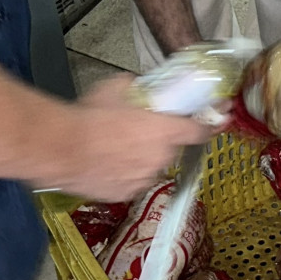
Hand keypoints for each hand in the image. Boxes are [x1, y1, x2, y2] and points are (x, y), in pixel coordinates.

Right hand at [62, 75, 219, 201]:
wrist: (61, 148)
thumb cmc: (90, 115)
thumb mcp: (118, 86)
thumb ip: (139, 88)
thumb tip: (141, 87)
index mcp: (166, 130)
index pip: (200, 130)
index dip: (211, 125)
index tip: (219, 121)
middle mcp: (161, 157)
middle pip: (171, 148)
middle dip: (161, 140)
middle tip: (139, 131)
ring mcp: (144, 178)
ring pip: (151, 166)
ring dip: (142, 158)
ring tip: (116, 147)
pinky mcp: (126, 193)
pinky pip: (133, 181)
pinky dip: (126, 173)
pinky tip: (107, 163)